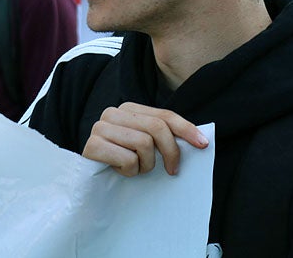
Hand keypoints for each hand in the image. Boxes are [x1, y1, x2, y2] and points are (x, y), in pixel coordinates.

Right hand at [81, 102, 208, 176]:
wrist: (88, 182)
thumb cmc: (122, 162)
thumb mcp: (145, 146)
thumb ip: (163, 136)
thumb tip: (198, 138)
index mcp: (128, 109)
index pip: (164, 115)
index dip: (186, 129)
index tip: (203, 144)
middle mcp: (113, 113)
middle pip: (157, 128)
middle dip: (170, 152)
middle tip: (172, 170)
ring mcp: (100, 128)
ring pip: (144, 144)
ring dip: (145, 165)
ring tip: (135, 168)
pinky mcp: (92, 146)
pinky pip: (128, 159)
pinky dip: (129, 171)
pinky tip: (119, 171)